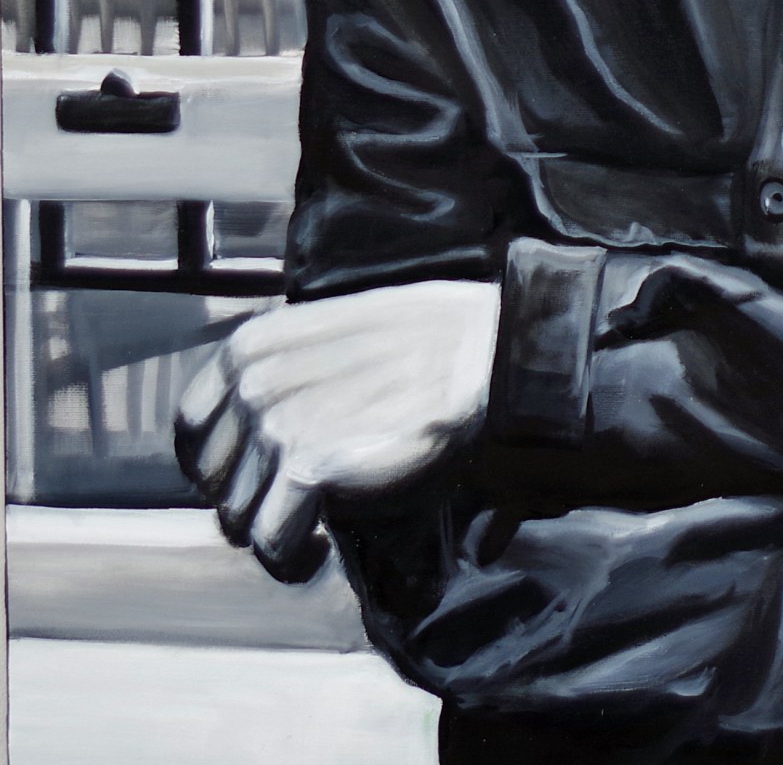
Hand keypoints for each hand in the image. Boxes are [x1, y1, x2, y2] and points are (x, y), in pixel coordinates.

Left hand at [175, 279, 501, 581]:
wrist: (477, 355)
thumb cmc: (419, 344)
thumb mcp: (329, 336)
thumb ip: (283, 373)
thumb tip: (254, 431)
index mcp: (250, 347)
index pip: (193, 427)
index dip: (220, 464)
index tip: (256, 481)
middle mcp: (252, 383)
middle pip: (213, 481)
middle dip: (252, 502)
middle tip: (299, 509)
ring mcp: (275, 424)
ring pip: (239, 519)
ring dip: (276, 535)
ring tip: (316, 535)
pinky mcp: (307, 467)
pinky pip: (272, 543)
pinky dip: (294, 559)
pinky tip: (324, 551)